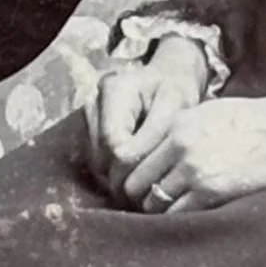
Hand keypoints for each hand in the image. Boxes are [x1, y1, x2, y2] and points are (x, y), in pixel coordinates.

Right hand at [87, 36, 211, 196]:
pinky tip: (136, 175)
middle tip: (153, 191)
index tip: (155, 180)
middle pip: (101, 156)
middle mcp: (94, 103)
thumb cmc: (176, 87)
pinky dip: (116, 173)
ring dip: (119, 178)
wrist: (167, 75)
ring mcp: (89, 117)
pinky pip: (99, 161)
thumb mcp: (175, 104)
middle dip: (125, 177)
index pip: (113, 143)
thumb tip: (132, 163)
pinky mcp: (90, 130)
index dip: (131, 167)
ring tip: (147, 184)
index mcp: (114, 91)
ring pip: (97, 162)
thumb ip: (155, 133)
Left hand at [123, 88, 265, 216]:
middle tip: (147, 205)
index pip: (133, 159)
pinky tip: (186, 218)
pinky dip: (176, 220)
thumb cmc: (252, 121)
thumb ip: (178, 132)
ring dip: (157, 211)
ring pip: (154, 203)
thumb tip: (157, 155)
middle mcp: (179, 147)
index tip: (138, 187)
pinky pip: (178, 215)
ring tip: (167, 213)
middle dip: (138, 197)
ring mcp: (194, 170)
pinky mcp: (212, 192)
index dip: (132, 177)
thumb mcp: (206, 114)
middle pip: (136, 183)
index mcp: (175, 125)